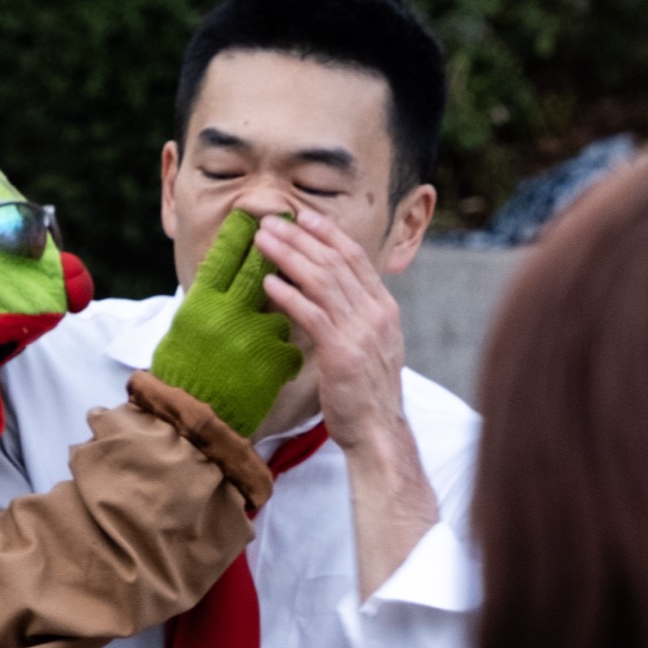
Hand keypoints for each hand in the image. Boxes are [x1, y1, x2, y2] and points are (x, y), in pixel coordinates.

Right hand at [151, 209, 302, 439]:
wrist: (188, 422)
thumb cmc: (182, 372)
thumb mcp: (186, 326)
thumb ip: (209, 297)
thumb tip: (225, 266)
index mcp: (201, 303)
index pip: (226, 256)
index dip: (243, 233)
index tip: (256, 216)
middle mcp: (227, 316)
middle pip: (260, 270)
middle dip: (278, 249)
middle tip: (288, 230)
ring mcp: (253, 340)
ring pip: (283, 308)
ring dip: (288, 305)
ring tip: (295, 297)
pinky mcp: (272, 364)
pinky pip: (290, 343)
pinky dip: (288, 345)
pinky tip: (286, 350)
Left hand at [254, 207, 437, 594]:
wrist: (378, 431)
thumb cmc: (366, 392)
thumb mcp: (369, 345)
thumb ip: (353, 316)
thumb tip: (327, 294)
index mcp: (384, 308)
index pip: (355, 258)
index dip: (327, 234)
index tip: (303, 216)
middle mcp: (376, 313)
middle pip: (335, 261)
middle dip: (301, 237)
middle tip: (271, 220)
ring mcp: (362, 331)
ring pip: (322, 280)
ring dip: (289, 255)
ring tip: (263, 240)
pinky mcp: (342, 352)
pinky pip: (312, 314)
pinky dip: (289, 293)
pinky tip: (268, 282)